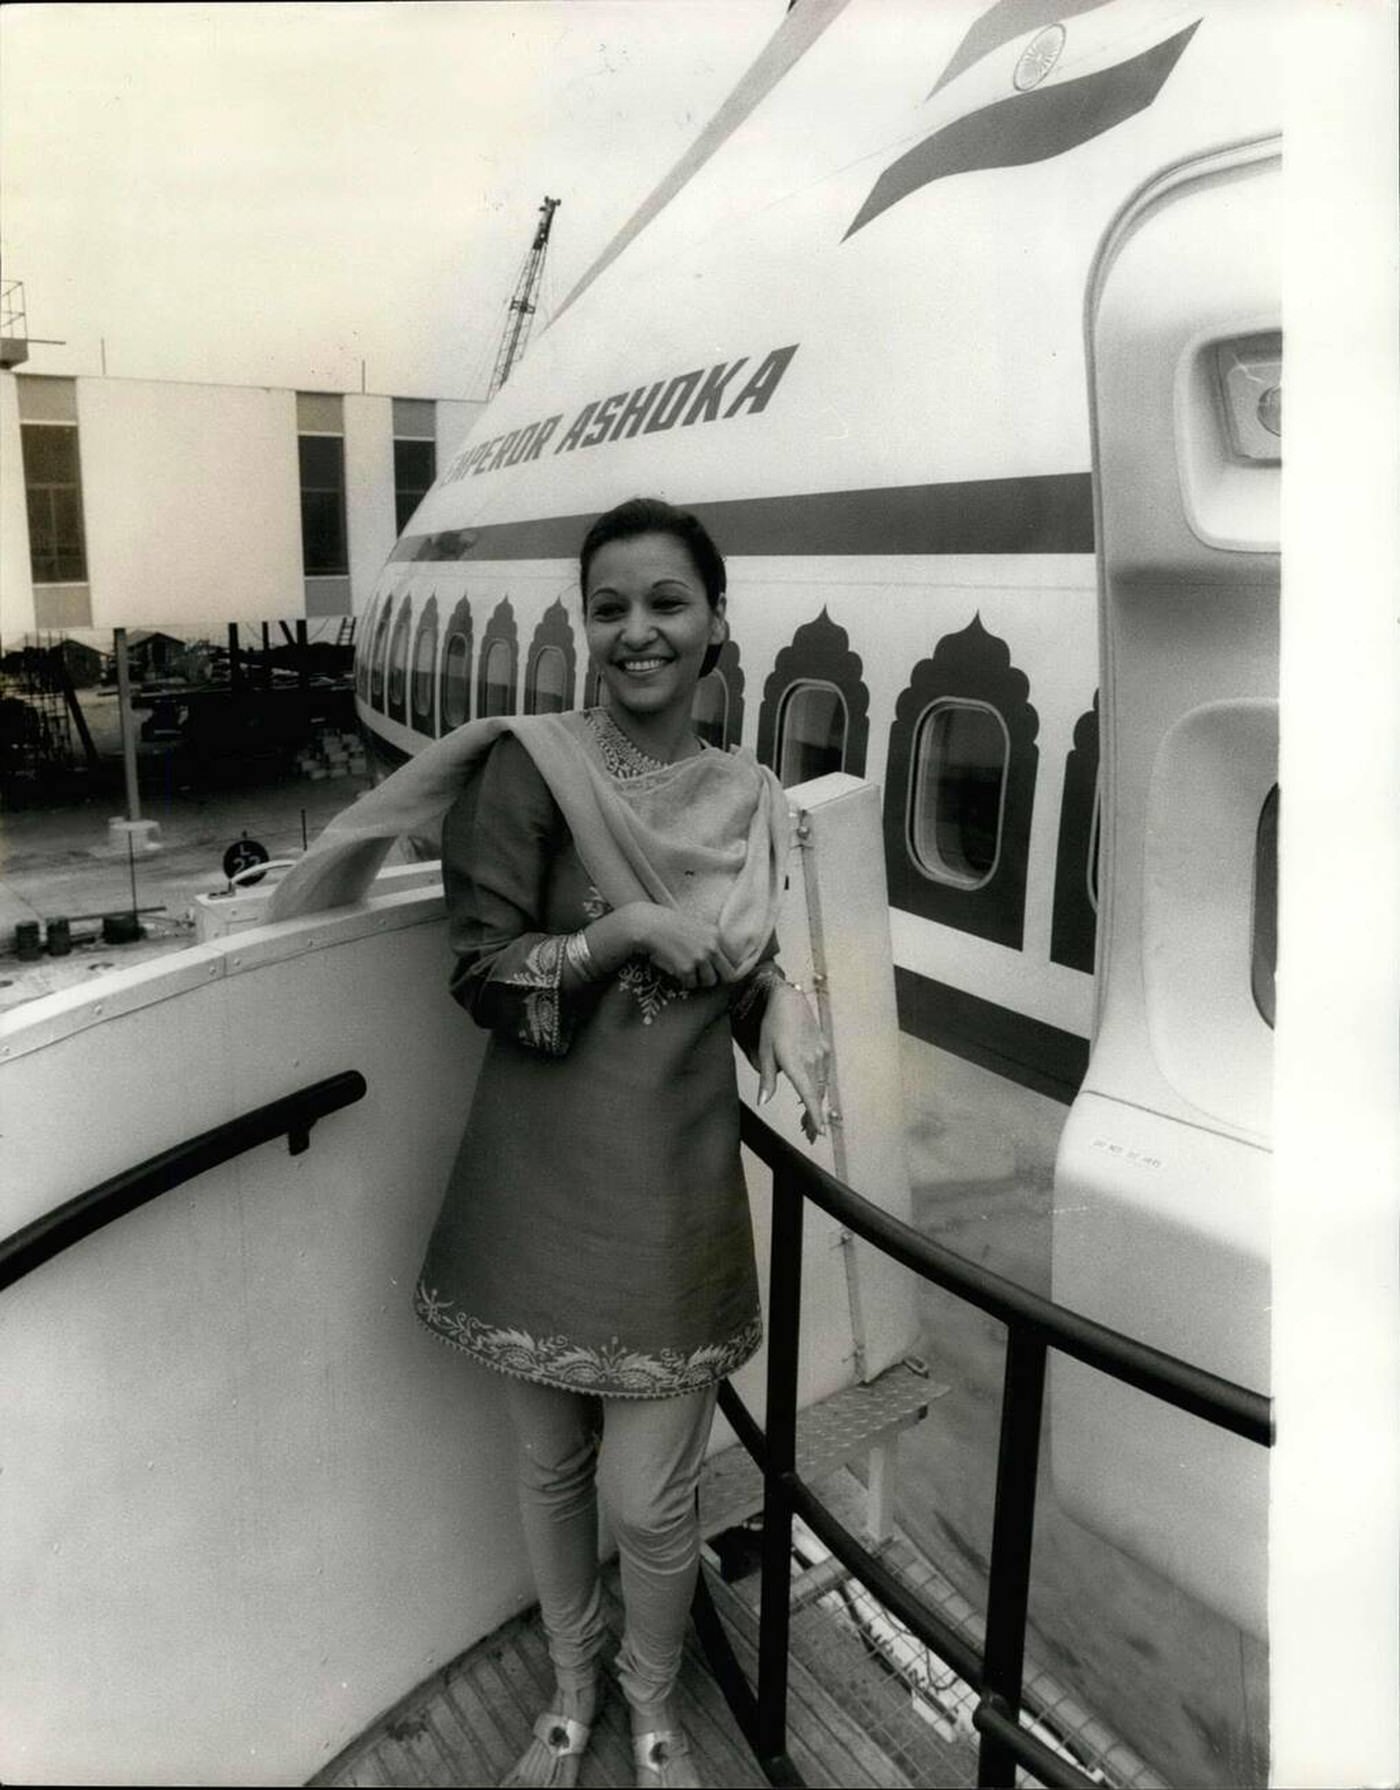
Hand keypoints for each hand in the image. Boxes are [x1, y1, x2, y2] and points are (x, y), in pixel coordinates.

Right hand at [626, 903, 726, 989]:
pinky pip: (691, 984)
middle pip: (728, 975)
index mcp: (716, 935)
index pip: (733, 959)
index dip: (726, 968)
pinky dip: (685, 981)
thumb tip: (719, 962)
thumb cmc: (670, 925)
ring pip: (710, 981)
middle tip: (705, 977)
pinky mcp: (686, 968)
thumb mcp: (697, 927)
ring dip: (700, 980)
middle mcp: (711, 947)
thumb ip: (710, 941)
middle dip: (718, 978)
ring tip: (689, 972)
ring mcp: (699, 958)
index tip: (720, 972)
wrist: (649, 925)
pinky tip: (676, 971)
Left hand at [757, 982, 830, 1141]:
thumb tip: (764, 1102)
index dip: (815, 1114)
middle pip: (817, 1094)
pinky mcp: (825, 1049)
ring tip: (810, 1120)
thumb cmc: (772, 1026)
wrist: (790, 1001)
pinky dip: (820, 1087)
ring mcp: (821, 1054)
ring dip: (818, 1103)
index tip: (821, 1131)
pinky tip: (814, 1095)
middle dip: (814, 1115)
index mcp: (795, 1062)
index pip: (808, 1094)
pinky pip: (824, 1074)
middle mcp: (812, 1060)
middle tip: (811, 1135)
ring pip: (822, 1085)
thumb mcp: (764, 1052)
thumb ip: (767, 1079)